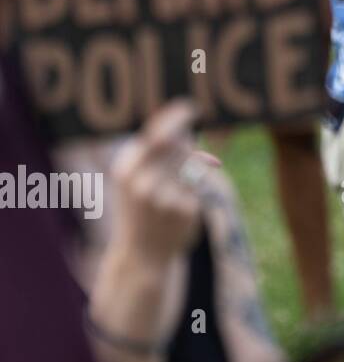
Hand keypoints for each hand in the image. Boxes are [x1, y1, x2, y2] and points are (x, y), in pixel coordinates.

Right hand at [108, 99, 214, 265]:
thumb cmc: (140, 207)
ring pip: (192, 161)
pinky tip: (182, 200)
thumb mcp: (134, 178)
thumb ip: (154, 153)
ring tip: (180, 178)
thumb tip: (189, 130)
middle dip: (188, 139)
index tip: (192, 107)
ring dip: (193, 163)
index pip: (157, 133)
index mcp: (125, 168)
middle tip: (193, 138)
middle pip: (178, 143)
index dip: (177, 117)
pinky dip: (197, 184)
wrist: (141, 254)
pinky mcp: (184, 209)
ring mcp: (163, 196)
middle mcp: (141, 180)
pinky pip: (200, 183)